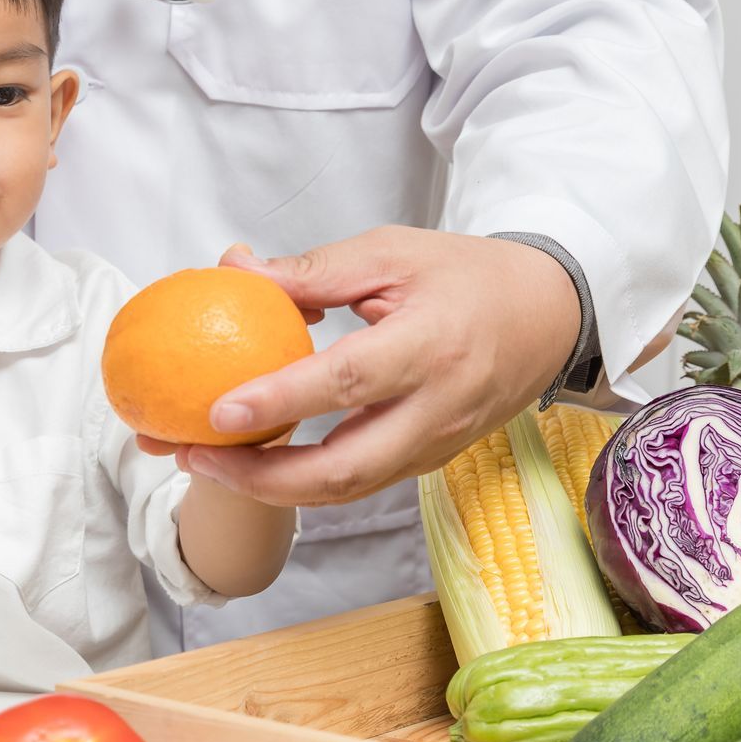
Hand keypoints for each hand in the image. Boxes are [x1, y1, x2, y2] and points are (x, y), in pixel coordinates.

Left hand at [142, 229, 579, 507]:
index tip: (217, 410)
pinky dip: (298, 481)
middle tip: (190, 453)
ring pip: (345, 489)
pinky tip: (249, 459)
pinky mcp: (426, 463)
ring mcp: (434, 446)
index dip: (280, 401)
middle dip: (258, 477)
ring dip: (268, 487)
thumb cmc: (468, 276)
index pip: (347, 383)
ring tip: (202, 461)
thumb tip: (233, 269)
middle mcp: (436, 409)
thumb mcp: (392, 252)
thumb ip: (311, 270)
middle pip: (342, 469)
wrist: (550, 316)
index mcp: (431, 346)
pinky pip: (356, 482)